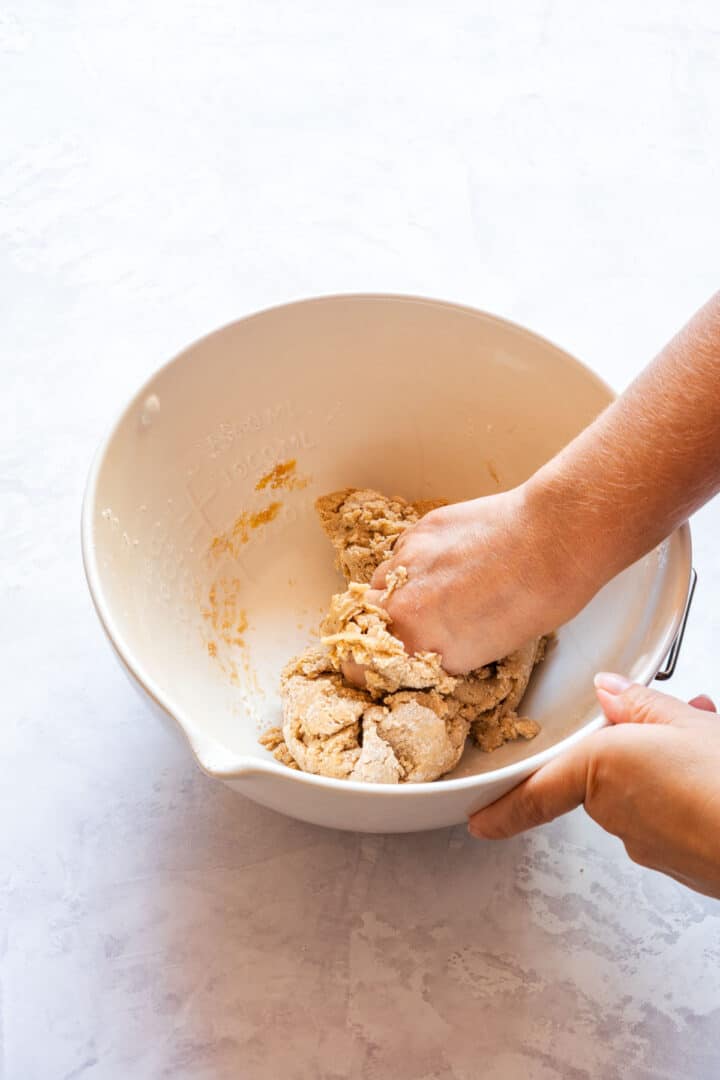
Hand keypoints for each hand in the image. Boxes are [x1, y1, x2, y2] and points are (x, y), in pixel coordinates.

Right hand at [354, 486, 591, 674]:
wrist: (551, 540)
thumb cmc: (536, 601)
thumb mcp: (483, 651)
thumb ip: (440, 650)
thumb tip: (428, 647)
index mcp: (417, 646)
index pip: (360, 666)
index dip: (366, 667)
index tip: (379, 665)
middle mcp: (401, 605)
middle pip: (362, 621)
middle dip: (379, 625)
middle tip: (410, 623)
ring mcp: (406, 563)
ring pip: (381, 582)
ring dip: (397, 590)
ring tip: (436, 589)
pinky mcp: (418, 531)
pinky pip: (402, 553)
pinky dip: (417, 562)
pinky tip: (450, 560)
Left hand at [468, 674, 719, 899]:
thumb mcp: (683, 722)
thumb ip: (641, 706)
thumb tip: (610, 691)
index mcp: (600, 773)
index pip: (536, 793)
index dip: (504, 808)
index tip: (479, 821)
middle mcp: (617, 816)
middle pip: (606, 777)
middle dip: (635, 749)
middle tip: (677, 722)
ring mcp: (653, 846)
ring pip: (646, 796)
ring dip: (669, 767)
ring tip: (709, 740)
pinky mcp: (686, 866)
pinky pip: (674, 819)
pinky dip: (690, 793)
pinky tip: (716, 772)